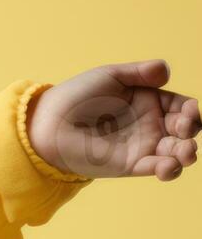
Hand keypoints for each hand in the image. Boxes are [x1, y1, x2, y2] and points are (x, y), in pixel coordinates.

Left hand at [27, 59, 199, 180]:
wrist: (50, 122)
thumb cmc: (77, 95)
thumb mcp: (109, 76)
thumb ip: (139, 73)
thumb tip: (165, 69)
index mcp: (148, 100)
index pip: (181, 106)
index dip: (191, 109)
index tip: (189, 110)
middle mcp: (150, 124)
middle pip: (185, 130)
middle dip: (191, 129)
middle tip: (183, 128)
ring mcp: (143, 145)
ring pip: (178, 152)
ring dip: (188, 153)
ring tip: (185, 152)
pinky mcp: (132, 164)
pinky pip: (158, 169)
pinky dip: (169, 169)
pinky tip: (167, 166)